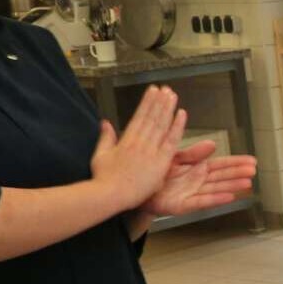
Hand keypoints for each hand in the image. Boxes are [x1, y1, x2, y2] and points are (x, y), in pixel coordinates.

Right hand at [91, 86, 185, 210]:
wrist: (109, 195)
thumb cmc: (103, 179)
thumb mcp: (100, 156)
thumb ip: (105, 138)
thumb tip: (105, 122)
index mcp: (126, 140)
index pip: (139, 116)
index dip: (147, 102)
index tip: (152, 91)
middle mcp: (139, 142)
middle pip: (152, 117)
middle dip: (159, 101)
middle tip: (165, 89)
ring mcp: (150, 151)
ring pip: (161, 125)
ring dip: (167, 108)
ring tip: (172, 95)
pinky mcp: (160, 162)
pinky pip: (171, 141)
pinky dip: (177, 126)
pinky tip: (182, 114)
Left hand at [146, 140, 259, 218]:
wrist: (136, 189)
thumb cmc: (156, 174)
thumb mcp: (175, 158)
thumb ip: (193, 153)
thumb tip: (212, 144)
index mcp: (197, 169)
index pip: (221, 164)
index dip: (236, 162)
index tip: (252, 161)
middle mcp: (198, 182)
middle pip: (222, 176)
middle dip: (238, 173)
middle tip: (255, 170)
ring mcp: (192, 194)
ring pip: (216, 189)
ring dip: (232, 186)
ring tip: (248, 184)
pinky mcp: (183, 205)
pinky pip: (201, 202)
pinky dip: (216, 199)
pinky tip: (230, 197)